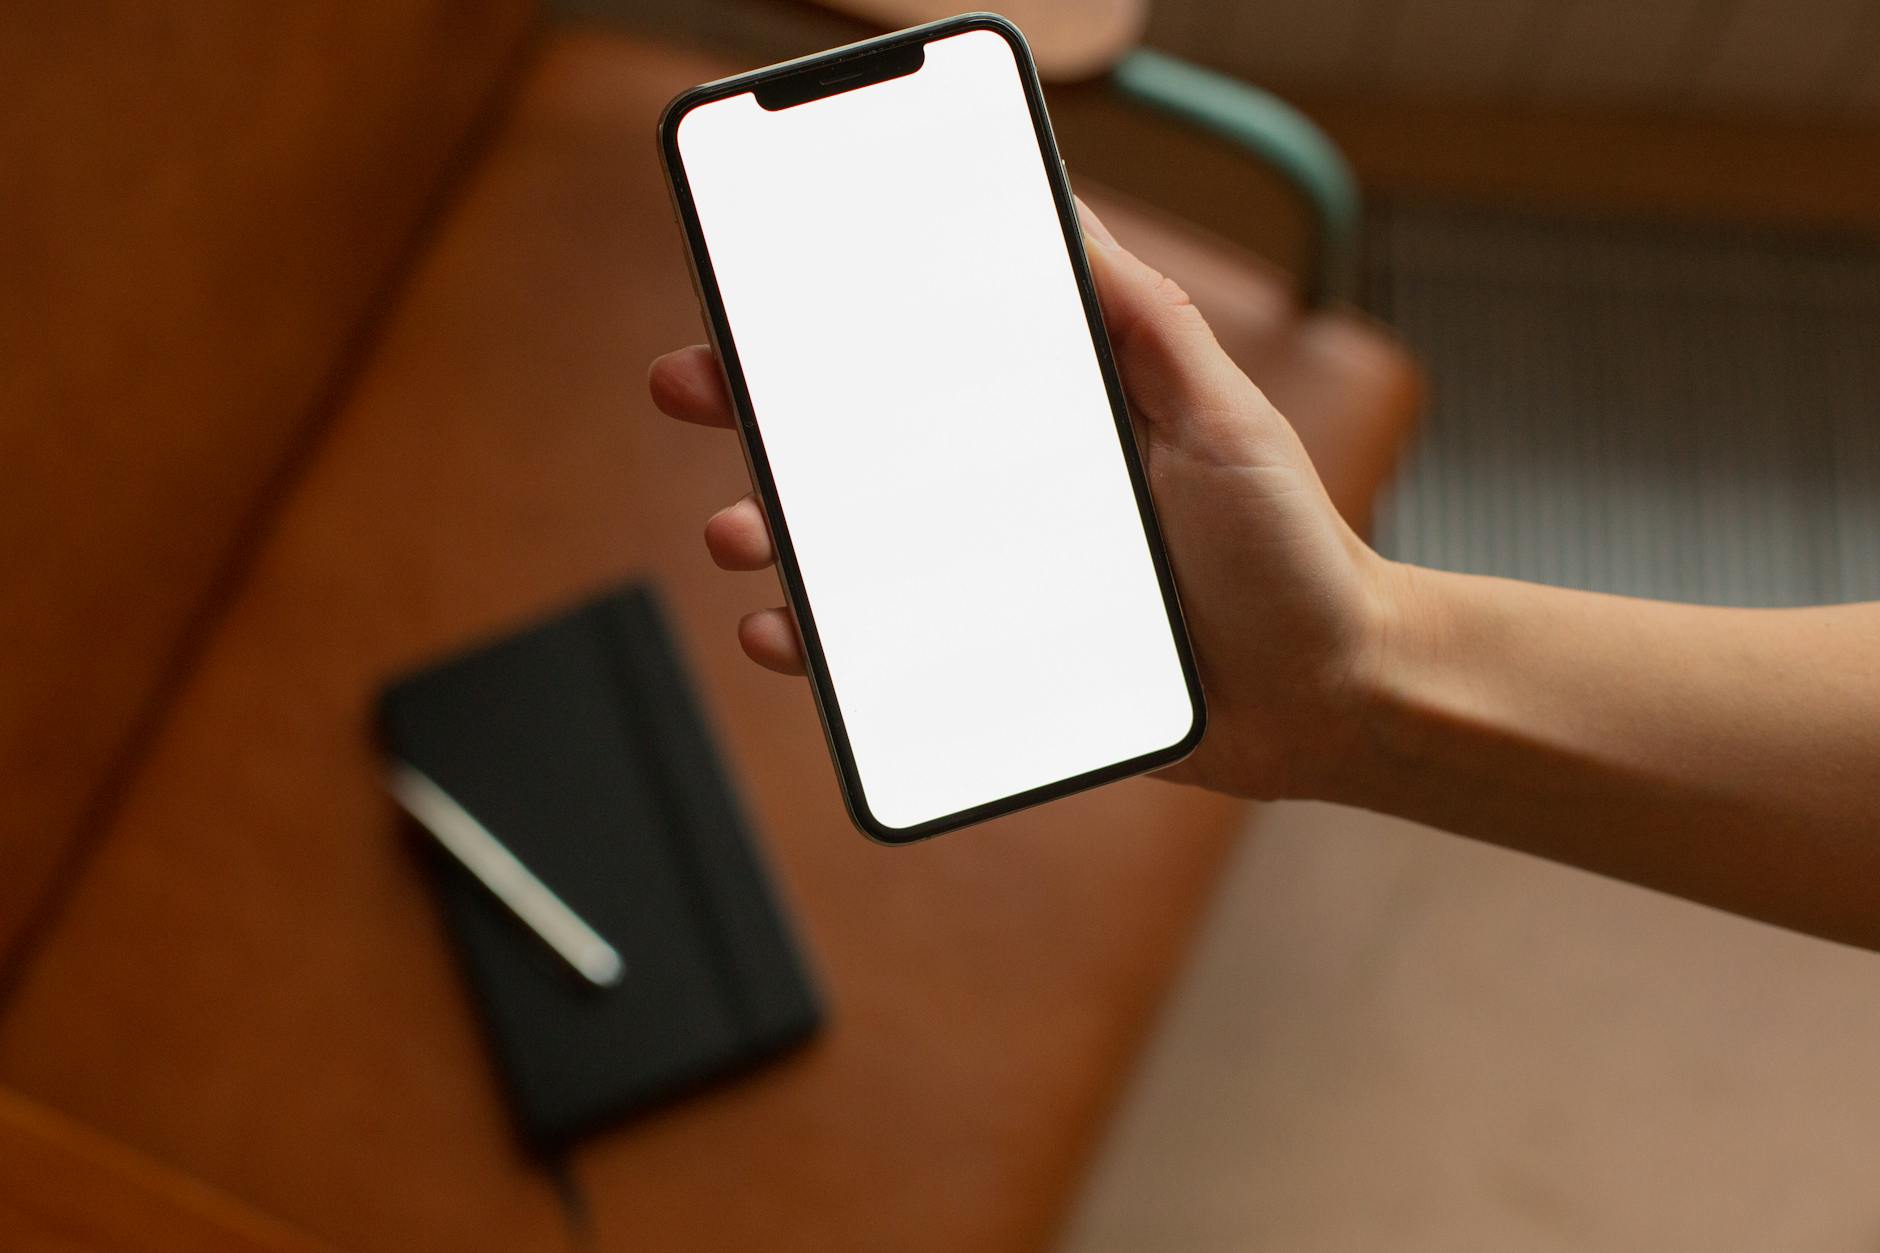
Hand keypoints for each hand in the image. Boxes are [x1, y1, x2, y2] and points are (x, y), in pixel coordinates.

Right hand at [647, 198, 1395, 800]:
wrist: (1329, 689)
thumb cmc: (1288, 548)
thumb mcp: (1221, 414)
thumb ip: (1146, 323)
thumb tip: (1067, 214)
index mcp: (1046, 423)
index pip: (918, 364)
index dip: (833, 331)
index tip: (759, 297)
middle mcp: (1003, 497)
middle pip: (858, 450)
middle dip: (762, 416)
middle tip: (696, 389)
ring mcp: (990, 584)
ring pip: (851, 552)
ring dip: (773, 531)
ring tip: (740, 530)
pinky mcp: (993, 666)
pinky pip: (885, 657)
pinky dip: (819, 646)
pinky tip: (780, 632)